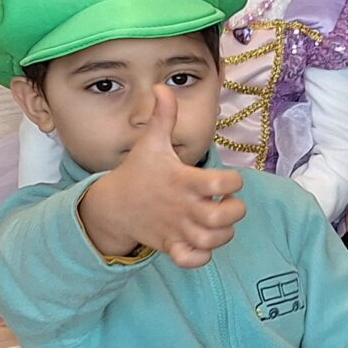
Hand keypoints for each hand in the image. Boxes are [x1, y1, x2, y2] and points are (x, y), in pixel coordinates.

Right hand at [76, 85, 245, 266]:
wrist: (111, 205)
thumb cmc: (139, 172)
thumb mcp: (151, 143)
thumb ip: (163, 117)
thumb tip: (163, 87)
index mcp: (183, 180)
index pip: (224, 184)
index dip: (234, 181)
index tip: (227, 180)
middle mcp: (183, 207)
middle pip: (224, 216)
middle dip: (236, 210)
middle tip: (228, 203)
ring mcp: (177, 228)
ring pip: (213, 240)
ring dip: (224, 233)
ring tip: (219, 222)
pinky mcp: (170, 246)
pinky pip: (192, 261)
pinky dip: (202, 257)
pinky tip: (203, 243)